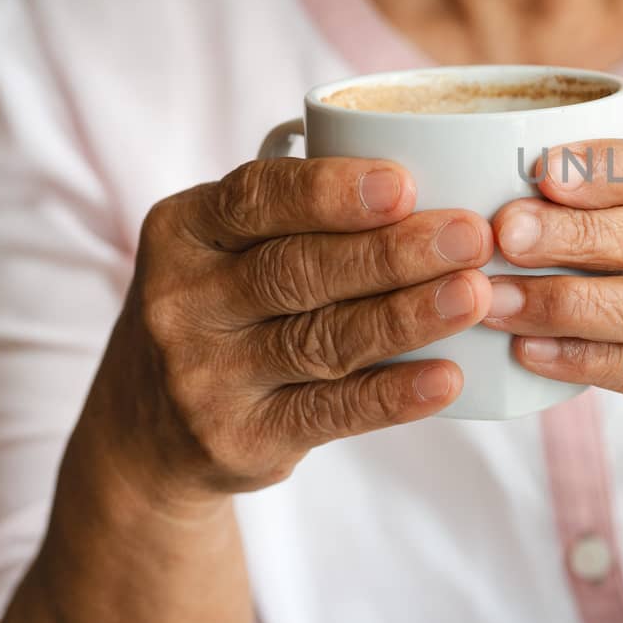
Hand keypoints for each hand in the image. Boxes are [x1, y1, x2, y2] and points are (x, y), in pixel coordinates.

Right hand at [85, 157, 494, 512]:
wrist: (147, 435)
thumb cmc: (224, 310)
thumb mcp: (226, 250)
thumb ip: (301, 219)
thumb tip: (439, 182)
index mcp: (183, 231)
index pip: (256, 199)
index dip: (332, 192)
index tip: (405, 183)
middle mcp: (183, 302)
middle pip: (299, 270)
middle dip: (394, 251)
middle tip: (471, 237)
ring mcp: (205, 377)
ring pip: (323, 340)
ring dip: (408, 317)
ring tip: (476, 295)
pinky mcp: (239, 440)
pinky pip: (329, 412)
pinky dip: (393, 394)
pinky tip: (447, 376)